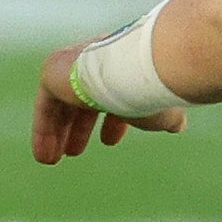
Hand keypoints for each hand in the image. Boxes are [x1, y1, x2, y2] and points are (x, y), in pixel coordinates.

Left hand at [32, 41, 185, 164]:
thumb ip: (167, 116)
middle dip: (78, 127)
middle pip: (82, 98)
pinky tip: (46, 156)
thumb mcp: (164, 107)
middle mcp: (96, 61)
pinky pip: (45, 107)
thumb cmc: (157, 89)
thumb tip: (177, 125)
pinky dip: (43, 131)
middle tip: (74, 152)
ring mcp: (72, 64)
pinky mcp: (53, 73)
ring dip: (58, 133)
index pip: (113, 93)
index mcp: (124, 65)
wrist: (138, 67)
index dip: (112, 119)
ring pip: (61, 103)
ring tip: (55, 160)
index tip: (109, 142)